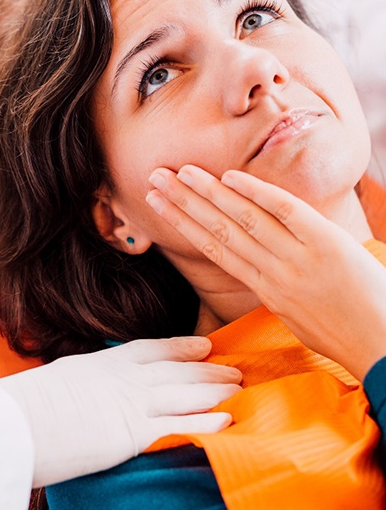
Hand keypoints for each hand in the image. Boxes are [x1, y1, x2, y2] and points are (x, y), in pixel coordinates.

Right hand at [0, 336, 240, 486]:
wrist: (15, 422)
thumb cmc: (29, 403)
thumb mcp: (64, 378)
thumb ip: (89, 379)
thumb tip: (95, 385)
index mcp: (106, 362)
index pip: (153, 349)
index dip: (182, 346)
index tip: (205, 345)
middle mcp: (125, 378)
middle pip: (178, 370)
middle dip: (209, 370)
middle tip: (236, 369)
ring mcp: (130, 403)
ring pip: (185, 393)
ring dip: (216, 390)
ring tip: (241, 389)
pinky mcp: (132, 434)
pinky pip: (177, 425)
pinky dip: (205, 420)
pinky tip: (228, 419)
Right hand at [146, 165, 385, 380]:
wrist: (383, 345)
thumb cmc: (342, 332)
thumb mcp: (295, 315)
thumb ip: (271, 285)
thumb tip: (254, 264)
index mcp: (264, 289)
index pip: (213, 249)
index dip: (182, 224)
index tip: (158, 205)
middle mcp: (272, 272)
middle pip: (218, 229)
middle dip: (183, 202)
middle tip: (155, 179)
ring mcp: (297, 257)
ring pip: (243, 219)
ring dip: (209, 193)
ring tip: (181, 172)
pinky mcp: (325, 243)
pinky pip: (285, 212)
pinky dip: (256, 193)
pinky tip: (230, 178)